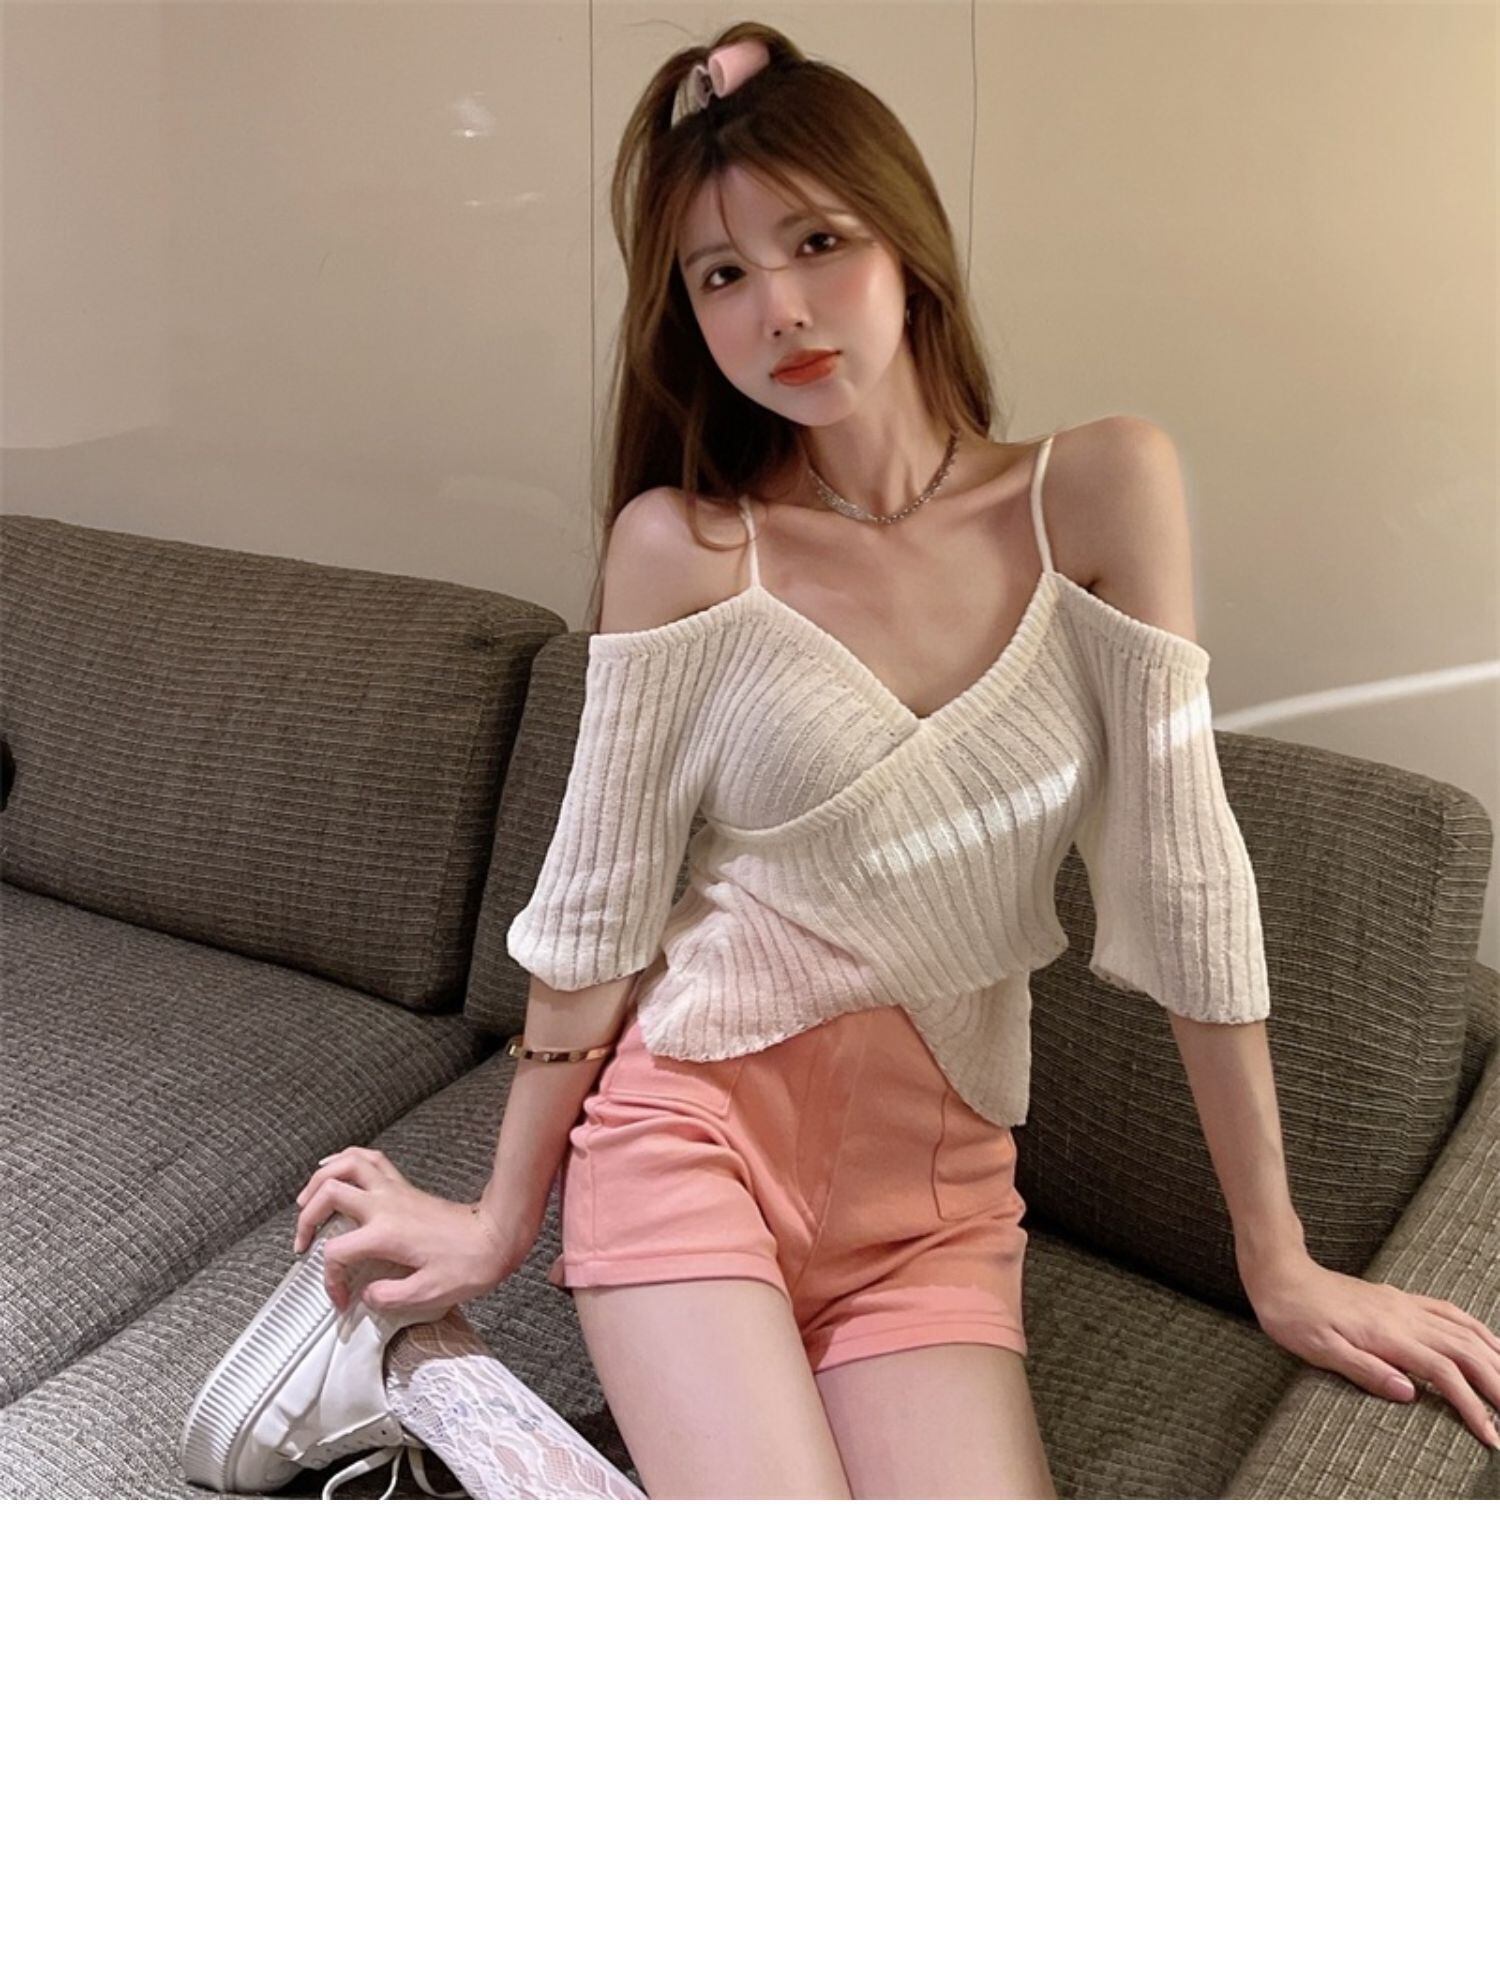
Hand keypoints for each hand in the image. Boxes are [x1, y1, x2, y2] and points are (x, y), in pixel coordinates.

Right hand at [292, 1146, 517, 1328]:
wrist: (498, 1237)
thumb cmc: (470, 1263)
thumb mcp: (429, 1293)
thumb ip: (389, 1297)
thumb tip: (366, 1295)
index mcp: (386, 1234)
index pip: (337, 1252)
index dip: (331, 1280)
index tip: (341, 1297)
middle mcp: (386, 1205)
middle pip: (328, 1193)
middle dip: (305, 1218)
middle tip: (303, 1242)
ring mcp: (395, 1191)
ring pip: (347, 1165)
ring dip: (320, 1179)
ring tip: (306, 1200)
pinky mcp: (405, 1187)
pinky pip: (370, 1160)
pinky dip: (347, 1160)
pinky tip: (336, 1170)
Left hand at [1244, 1254, 1499, 1450]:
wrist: (1282, 1275)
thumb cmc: (1294, 1316)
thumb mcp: (1320, 1350)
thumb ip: (1365, 1370)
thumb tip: (1408, 1394)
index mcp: (1388, 1336)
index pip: (1445, 1375)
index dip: (1473, 1407)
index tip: (1490, 1436)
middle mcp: (1405, 1318)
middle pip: (1468, 1353)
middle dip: (1498, 1386)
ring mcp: (1405, 1306)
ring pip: (1465, 1332)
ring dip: (1496, 1359)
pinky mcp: (1400, 1299)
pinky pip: (1451, 1312)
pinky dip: (1478, 1329)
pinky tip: (1489, 1342)